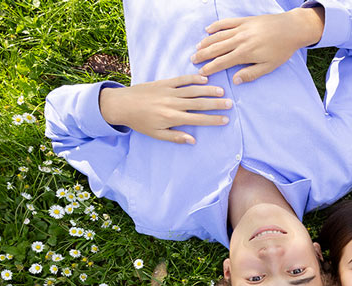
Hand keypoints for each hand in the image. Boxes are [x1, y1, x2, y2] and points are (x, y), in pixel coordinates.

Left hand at [99, 75, 231, 143]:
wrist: (121, 104)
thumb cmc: (139, 122)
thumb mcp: (156, 134)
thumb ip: (175, 137)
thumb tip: (192, 140)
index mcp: (172, 118)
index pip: (198, 119)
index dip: (213, 120)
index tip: (225, 120)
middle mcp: (173, 104)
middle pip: (200, 103)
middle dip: (216, 104)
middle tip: (230, 104)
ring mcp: (169, 91)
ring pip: (193, 90)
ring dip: (209, 90)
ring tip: (222, 91)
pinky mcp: (164, 83)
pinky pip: (181, 79)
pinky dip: (193, 78)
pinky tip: (204, 79)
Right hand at [192, 7, 324, 84]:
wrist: (291, 28)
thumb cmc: (281, 50)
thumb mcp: (269, 66)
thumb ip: (251, 74)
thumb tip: (236, 81)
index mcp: (245, 54)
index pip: (222, 62)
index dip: (210, 67)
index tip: (201, 72)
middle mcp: (240, 40)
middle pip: (216, 48)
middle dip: (203, 55)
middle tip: (193, 60)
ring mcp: (241, 29)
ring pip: (218, 35)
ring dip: (206, 42)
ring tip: (197, 48)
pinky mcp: (244, 21)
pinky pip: (226, 23)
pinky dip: (216, 26)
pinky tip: (208, 30)